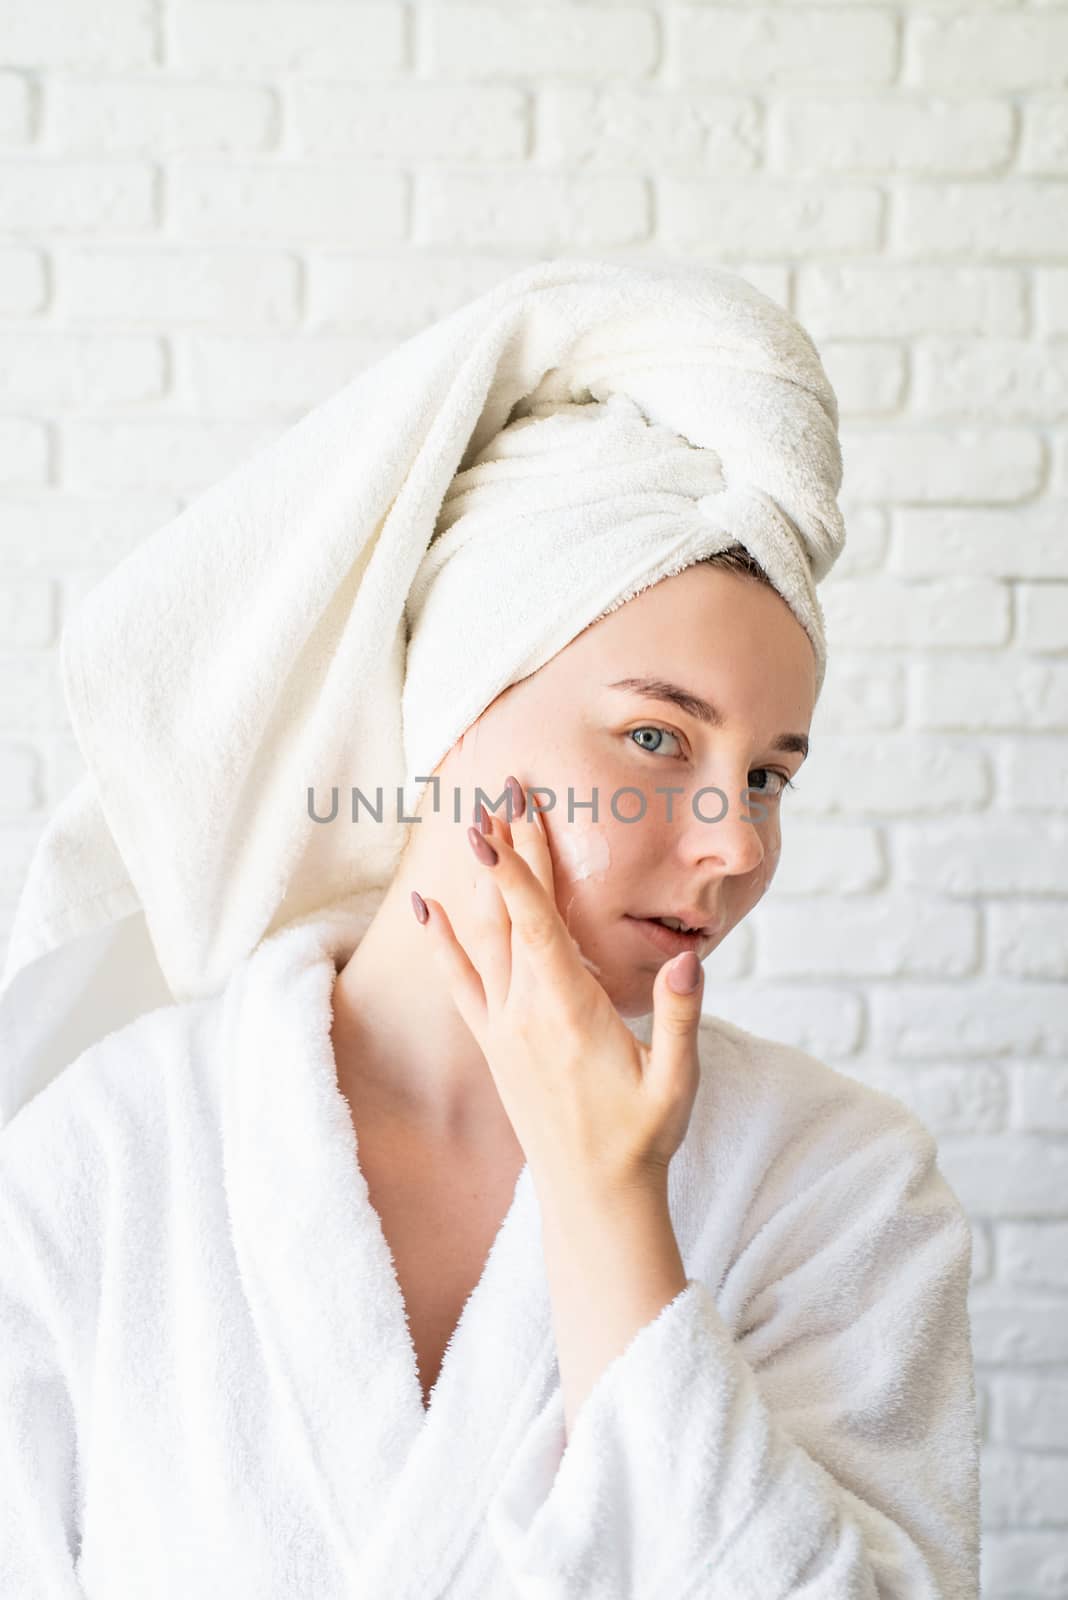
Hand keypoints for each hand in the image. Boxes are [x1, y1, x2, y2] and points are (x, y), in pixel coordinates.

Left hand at [412, 775, 704, 1204]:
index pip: (538, 924)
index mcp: (570, 1012)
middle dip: (505, 849)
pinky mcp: (494, 1043)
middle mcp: (526, 1013)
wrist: (593, 1198)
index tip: (498, 822)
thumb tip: (691, 954)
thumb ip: (682, 1015)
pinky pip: (459, 982)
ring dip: (477, 880)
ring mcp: (503, 1027)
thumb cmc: (642, 1137)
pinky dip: (441, 941)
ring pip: (482, 938)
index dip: (516, 870)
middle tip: (502, 789)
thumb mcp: (678, 1080)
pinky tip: (425, 905)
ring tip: (473, 823)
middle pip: (509, 915)